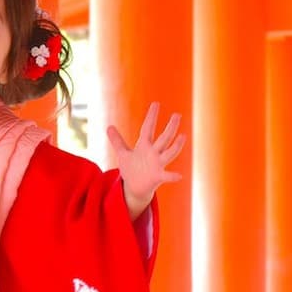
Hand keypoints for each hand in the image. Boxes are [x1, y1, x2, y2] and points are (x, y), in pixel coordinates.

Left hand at [107, 102, 185, 217]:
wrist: (135, 188)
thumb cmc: (132, 169)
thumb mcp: (123, 154)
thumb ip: (117, 140)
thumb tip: (108, 127)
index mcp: (144, 146)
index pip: (148, 128)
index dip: (151, 116)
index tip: (155, 103)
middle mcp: (153, 153)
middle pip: (163, 138)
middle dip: (170, 127)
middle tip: (177, 115)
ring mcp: (157, 164)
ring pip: (169, 153)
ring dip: (176, 146)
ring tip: (183, 136)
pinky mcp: (158, 177)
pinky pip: (167, 176)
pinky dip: (173, 176)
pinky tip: (179, 176)